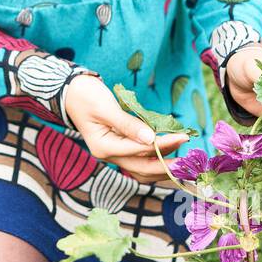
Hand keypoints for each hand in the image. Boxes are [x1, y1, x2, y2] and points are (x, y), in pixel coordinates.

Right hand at [64, 75, 189, 183]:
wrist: (71, 93)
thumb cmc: (85, 96)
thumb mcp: (105, 108)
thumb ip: (127, 124)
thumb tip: (151, 139)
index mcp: (104, 147)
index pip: (140, 149)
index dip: (163, 144)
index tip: (183, 137)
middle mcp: (110, 155)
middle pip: (143, 168)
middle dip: (167, 166)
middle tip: (189, 162)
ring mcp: (115, 154)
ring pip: (143, 169)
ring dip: (163, 168)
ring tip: (184, 163)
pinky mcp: (121, 148)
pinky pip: (141, 159)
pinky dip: (156, 159)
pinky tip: (172, 154)